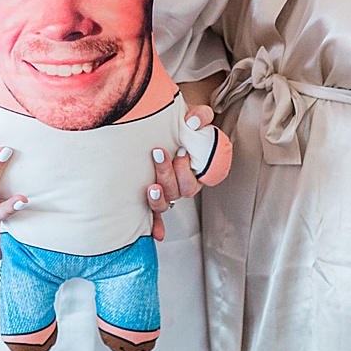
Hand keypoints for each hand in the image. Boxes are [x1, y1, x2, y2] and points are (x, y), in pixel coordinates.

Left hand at [144, 104, 215, 240]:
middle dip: (169, 174)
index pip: (195, 179)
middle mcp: (182, 184)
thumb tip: (193, 121)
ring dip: (159, 198)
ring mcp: (166, 191)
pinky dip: (155, 226)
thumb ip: (199, 116)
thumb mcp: (192, 118)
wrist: (166, 125)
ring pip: (166, 203)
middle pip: (180, 191)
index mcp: (194, 170)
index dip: (187, 170)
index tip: (181, 151)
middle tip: (159, 153)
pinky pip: (154, 217)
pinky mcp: (151, 195)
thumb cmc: (181, 125)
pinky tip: (155, 233)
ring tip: (151, 185)